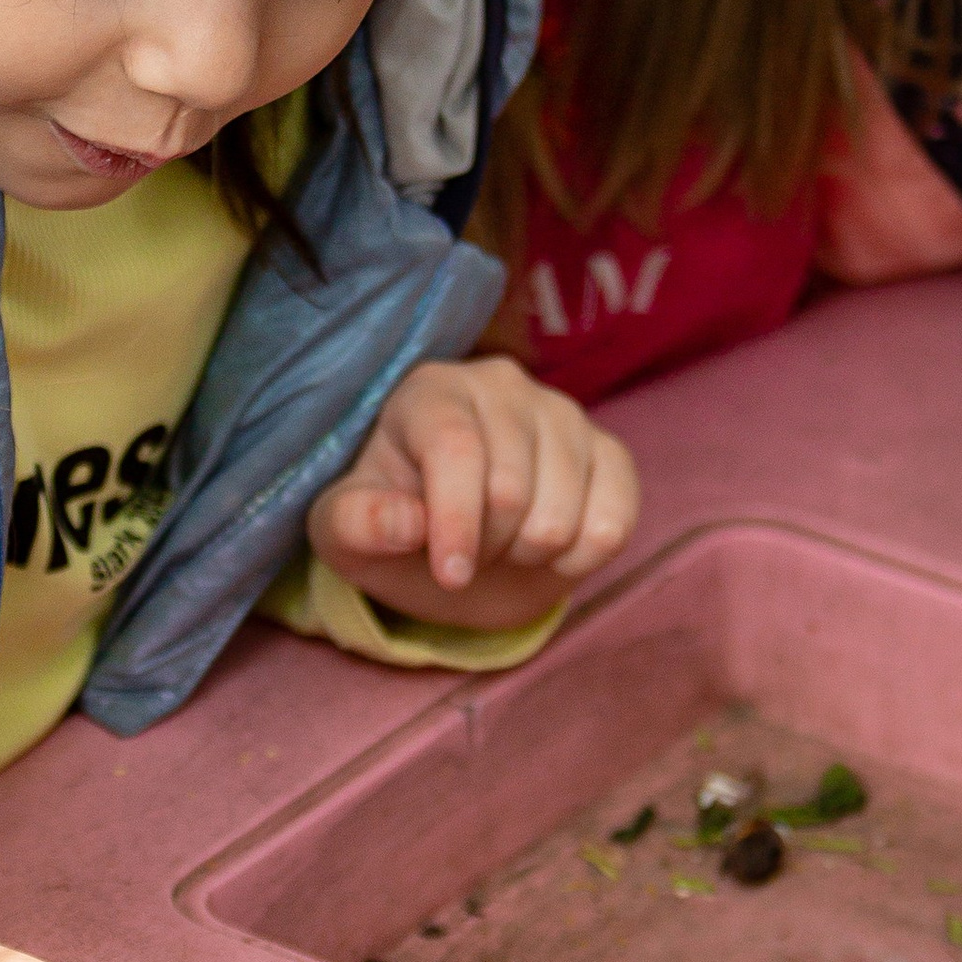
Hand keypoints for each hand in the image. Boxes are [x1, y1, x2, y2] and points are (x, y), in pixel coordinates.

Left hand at [307, 356, 637, 629]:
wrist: (455, 543)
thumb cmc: (394, 525)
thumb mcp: (346, 534)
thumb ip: (358, 524)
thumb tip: (405, 523)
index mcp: (430, 391)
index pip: (456, 449)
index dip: (454, 522)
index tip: (449, 576)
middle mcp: (502, 385)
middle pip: (511, 489)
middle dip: (486, 546)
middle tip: (467, 550)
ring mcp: (564, 414)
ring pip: (563, 512)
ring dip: (529, 556)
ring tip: (503, 543)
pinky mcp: (611, 452)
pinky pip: (615, 520)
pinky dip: (580, 558)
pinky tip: (551, 551)